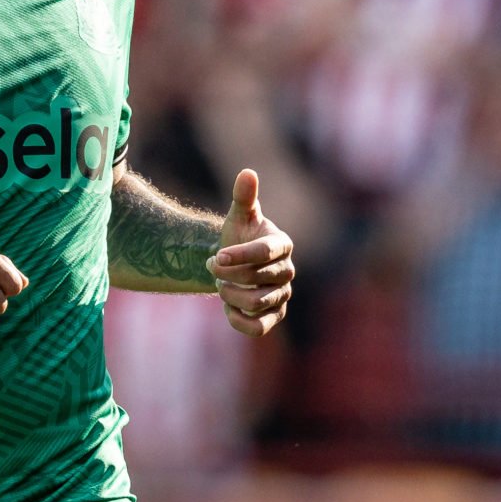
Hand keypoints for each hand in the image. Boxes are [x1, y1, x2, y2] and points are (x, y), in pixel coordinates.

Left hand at [208, 169, 293, 336]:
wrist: (233, 263)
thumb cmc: (238, 235)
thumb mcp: (238, 215)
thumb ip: (244, 196)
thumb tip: (247, 172)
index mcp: (282, 244)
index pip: (265, 253)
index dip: (239, 256)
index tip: (216, 256)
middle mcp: (288, 271)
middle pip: (258, 280)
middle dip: (228, 275)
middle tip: (212, 266)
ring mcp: (282, 295)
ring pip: (256, 304)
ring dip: (229, 295)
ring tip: (219, 285)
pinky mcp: (274, 316)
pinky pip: (259, 328)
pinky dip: (238, 320)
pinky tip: (227, 308)